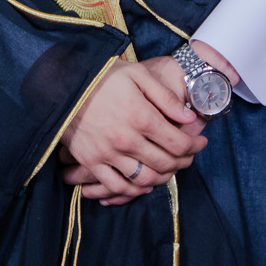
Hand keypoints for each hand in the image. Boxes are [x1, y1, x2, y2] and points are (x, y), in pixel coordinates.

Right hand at [59, 57, 206, 204]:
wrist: (64, 84)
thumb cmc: (104, 76)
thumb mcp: (138, 75)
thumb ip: (166, 97)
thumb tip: (189, 117)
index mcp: (141, 117)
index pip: (179, 143)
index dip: (195, 146)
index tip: (201, 142)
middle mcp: (127, 139)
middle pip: (166, 163)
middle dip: (184, 162)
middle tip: (189, 156)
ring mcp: (108, 153)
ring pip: (145, 179)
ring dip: (162, 178)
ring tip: (169, 169)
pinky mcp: (91, 161)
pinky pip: (116, 186)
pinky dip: (132, 190)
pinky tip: (142, 184)